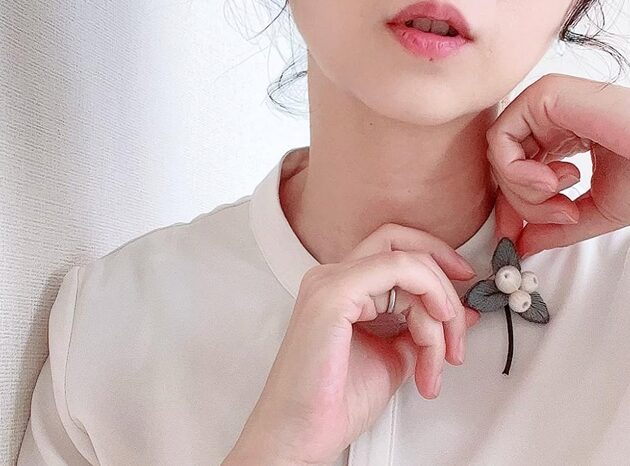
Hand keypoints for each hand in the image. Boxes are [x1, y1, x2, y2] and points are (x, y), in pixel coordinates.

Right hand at [223, 224, 479, 465]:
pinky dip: (427, 297)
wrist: (301, 436)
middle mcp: (332, 277)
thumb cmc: (334, 403)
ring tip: (437, 358)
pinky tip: (429, 336)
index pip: (395, 250)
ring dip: (439, 307)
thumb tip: (460, 314)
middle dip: (443, 275)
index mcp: (341, 288)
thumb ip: (423, 330)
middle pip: (402, 243)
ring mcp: (330, 282)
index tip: (462, 289)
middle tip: (461, 321)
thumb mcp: (394, 358)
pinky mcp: (334, 295)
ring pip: (408, 261)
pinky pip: (399, 270)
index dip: (436, 260)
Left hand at [486, 73, 629, 257]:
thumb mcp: (594, 210)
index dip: (512, 208)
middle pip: (503, 168)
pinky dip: (517, 172)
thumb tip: (523, 245)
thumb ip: (555, 228)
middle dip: (524, 204)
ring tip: (561, 195)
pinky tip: (549, 180)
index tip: (516, 236)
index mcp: (561, 138)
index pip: (515, 173)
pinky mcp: (543, 96)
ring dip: (524, 191)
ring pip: (498, 156)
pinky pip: (500, 140)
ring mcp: (545, 105)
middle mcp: (550, 120)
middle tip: (561, 213)